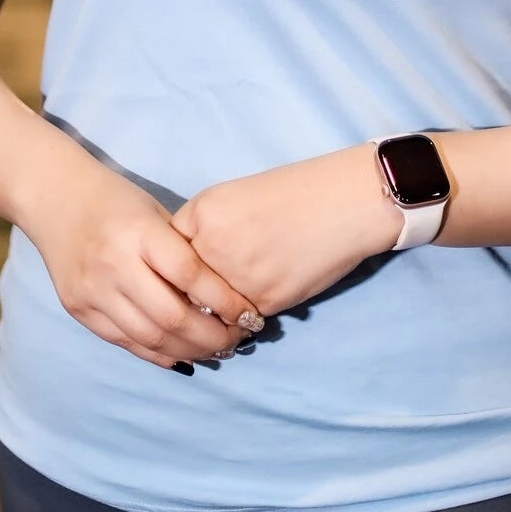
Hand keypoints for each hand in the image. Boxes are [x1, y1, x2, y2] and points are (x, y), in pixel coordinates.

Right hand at [26, 158, 265, 370]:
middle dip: (212, 337)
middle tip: (237, 340)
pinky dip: (158, 354)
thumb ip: (182, 251)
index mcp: (139, 232)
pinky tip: (182, 354)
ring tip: (215, 350)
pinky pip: (125, 343)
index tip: (251, 314)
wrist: (56, 199)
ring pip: (150, 339)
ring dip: (189, 351)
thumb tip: (224, 296)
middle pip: (172, 317)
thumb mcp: (154, 213)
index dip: (226, 301)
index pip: (191, 276)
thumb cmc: (116, 200)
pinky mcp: (79, 310)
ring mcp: (93, 292)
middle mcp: (114, 265)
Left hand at [168, 143, 401, 321]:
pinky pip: (241, 319)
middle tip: (204, 303)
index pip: (167, 255)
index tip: (185, 277)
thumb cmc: (295, 192)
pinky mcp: (263, 300)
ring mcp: (236, 276)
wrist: (343, 201)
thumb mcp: (236, 198)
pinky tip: (258, 306)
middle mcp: (211, 246)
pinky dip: (246, 319)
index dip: (176, 269)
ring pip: (211, 310)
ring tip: (232, 309)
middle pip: (183, 287)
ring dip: (217, 315)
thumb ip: (208, 230)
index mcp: (201, 214)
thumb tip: (193, 266)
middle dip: (192, 298)